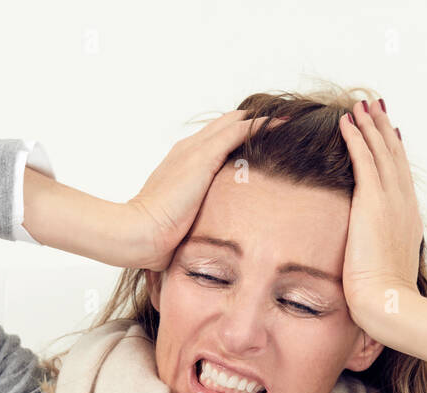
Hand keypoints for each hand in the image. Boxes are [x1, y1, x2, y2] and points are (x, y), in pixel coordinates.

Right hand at [123, 110, 289, 270]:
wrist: (139, 234)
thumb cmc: (156, 238)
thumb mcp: (182, 224)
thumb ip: (196, 220)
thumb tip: (207, 238)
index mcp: (181, 166)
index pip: (212, 143)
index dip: (236, 139)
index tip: (261, 144)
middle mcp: (187, 151)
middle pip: (224, 126)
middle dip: (251, 124)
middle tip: (281, 124)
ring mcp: (194, 151)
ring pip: (233, 123)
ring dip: (260, 121)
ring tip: (287, 120)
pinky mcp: (203, 156)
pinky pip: (238, 131)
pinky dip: (260, 126)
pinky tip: (281, 124)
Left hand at [337, 99, 424, 351]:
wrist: (387, 302)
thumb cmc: (384, 296)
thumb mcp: (385, 266)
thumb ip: (380, 250)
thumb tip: (369, 250)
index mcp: (408, 218)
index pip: (400, 176)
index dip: (393, 151)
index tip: (387, 132)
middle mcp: (404, 204)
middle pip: (394, 156)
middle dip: (383, 129)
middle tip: (374, 106)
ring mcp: (391, 200)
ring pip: (381, 151)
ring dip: (369, 126)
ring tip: (360, 106)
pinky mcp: (374, 201)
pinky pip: (364, 159)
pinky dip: (356, 138)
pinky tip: (346, 123)